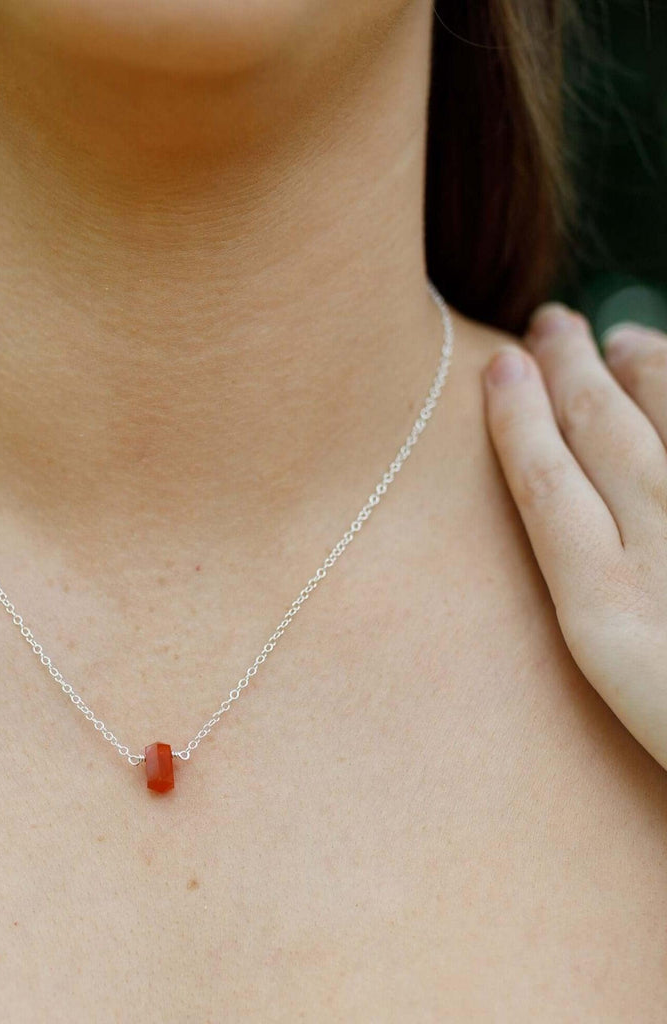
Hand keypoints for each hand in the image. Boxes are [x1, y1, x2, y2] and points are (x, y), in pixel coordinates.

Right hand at [483, 304, 666, 771]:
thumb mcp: (628, 678)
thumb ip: (600, 590)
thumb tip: (582, 534)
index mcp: (605, 608)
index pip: (544, 481)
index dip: (515, 417)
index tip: (495, 365)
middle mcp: (658, 552)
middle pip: (602, 434)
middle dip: (569, 371)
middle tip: (548, 325)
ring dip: (642, 370)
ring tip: (620, 339)